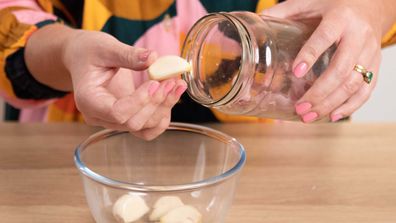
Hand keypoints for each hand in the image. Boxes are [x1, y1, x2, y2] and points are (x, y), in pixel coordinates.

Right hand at [62, 31, 185, 139]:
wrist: (83, 57)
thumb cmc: (89, 52)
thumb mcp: (105, 47)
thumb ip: (128, 55)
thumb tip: (153, 58)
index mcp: (88, 100)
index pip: (117, 112)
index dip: (139, 101)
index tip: (155, 83)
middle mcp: (100, 116)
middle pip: (133, 122)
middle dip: (156, 103)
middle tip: (172, 81)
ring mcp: (114, 120)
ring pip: (144, 127)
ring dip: (164, 109)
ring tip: (177, 85)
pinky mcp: (127, 118)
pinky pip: (147, 128)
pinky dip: (162, 116)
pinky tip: (171, 97)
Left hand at [263, 0, 394, 122]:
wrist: (372, 5)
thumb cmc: (337, 5)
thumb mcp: (310, 3)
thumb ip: (285, 12)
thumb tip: (255, 22)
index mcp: (340, 18)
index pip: (325, 37)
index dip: (311, 55)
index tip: (296, 72)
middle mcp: (359, 36)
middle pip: (341, 69)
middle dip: (319, 92)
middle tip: (300, 107)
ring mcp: (370, 53)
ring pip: (354, 83)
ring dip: (331, 104)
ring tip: (309, 116)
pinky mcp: (375, 65)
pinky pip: (366, 89)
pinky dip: (351, 106)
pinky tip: (333, 116)